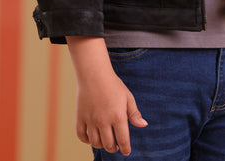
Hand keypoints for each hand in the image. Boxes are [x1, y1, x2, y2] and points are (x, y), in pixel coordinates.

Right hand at [66, 36, 146, 155]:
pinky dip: (86, 140)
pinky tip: (92, 138)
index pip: (123, 140)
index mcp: (118, 116)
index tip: (126, 152)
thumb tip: (143, 125)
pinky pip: (81, 136)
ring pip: (95, 142)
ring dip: (101, 145)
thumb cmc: (113, 85)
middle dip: (113, 148)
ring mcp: (91, 120)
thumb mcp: (127, 97)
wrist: (94, 73)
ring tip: (105, 141)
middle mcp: (104, 121)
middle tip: (115, 147)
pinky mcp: (80, 118)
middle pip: (108, 145)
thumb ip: (134, 113)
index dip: (125, 149)